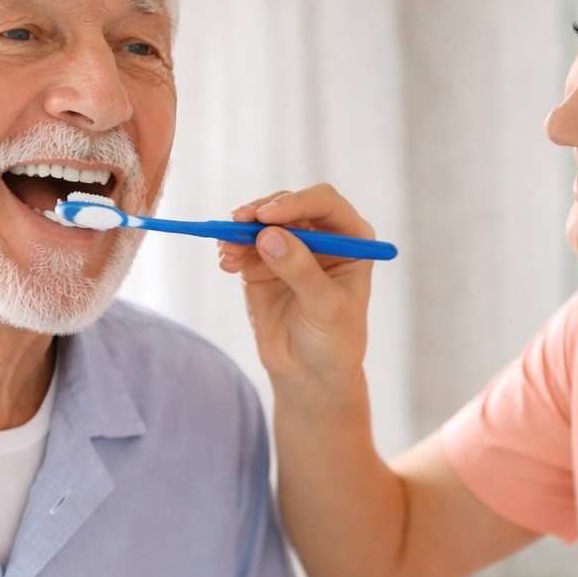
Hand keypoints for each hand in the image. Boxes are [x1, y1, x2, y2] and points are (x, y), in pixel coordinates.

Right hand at [218, 183, 376, 387]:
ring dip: (240, 230)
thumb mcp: (326, 308)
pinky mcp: (263, 263)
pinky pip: (243, 245)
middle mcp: (321, 235)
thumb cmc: (334, 341)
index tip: (267, 217)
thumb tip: (269, 236)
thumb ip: (300, 271)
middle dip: (262, 212)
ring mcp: (290, 247)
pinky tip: (226, 262)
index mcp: (351, 238)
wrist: (310, 373)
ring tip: (227, 252)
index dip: (295, 203)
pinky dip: (231, 248)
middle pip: (289, 205)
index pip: (324, 202)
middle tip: (237, 222)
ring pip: (262, 221)